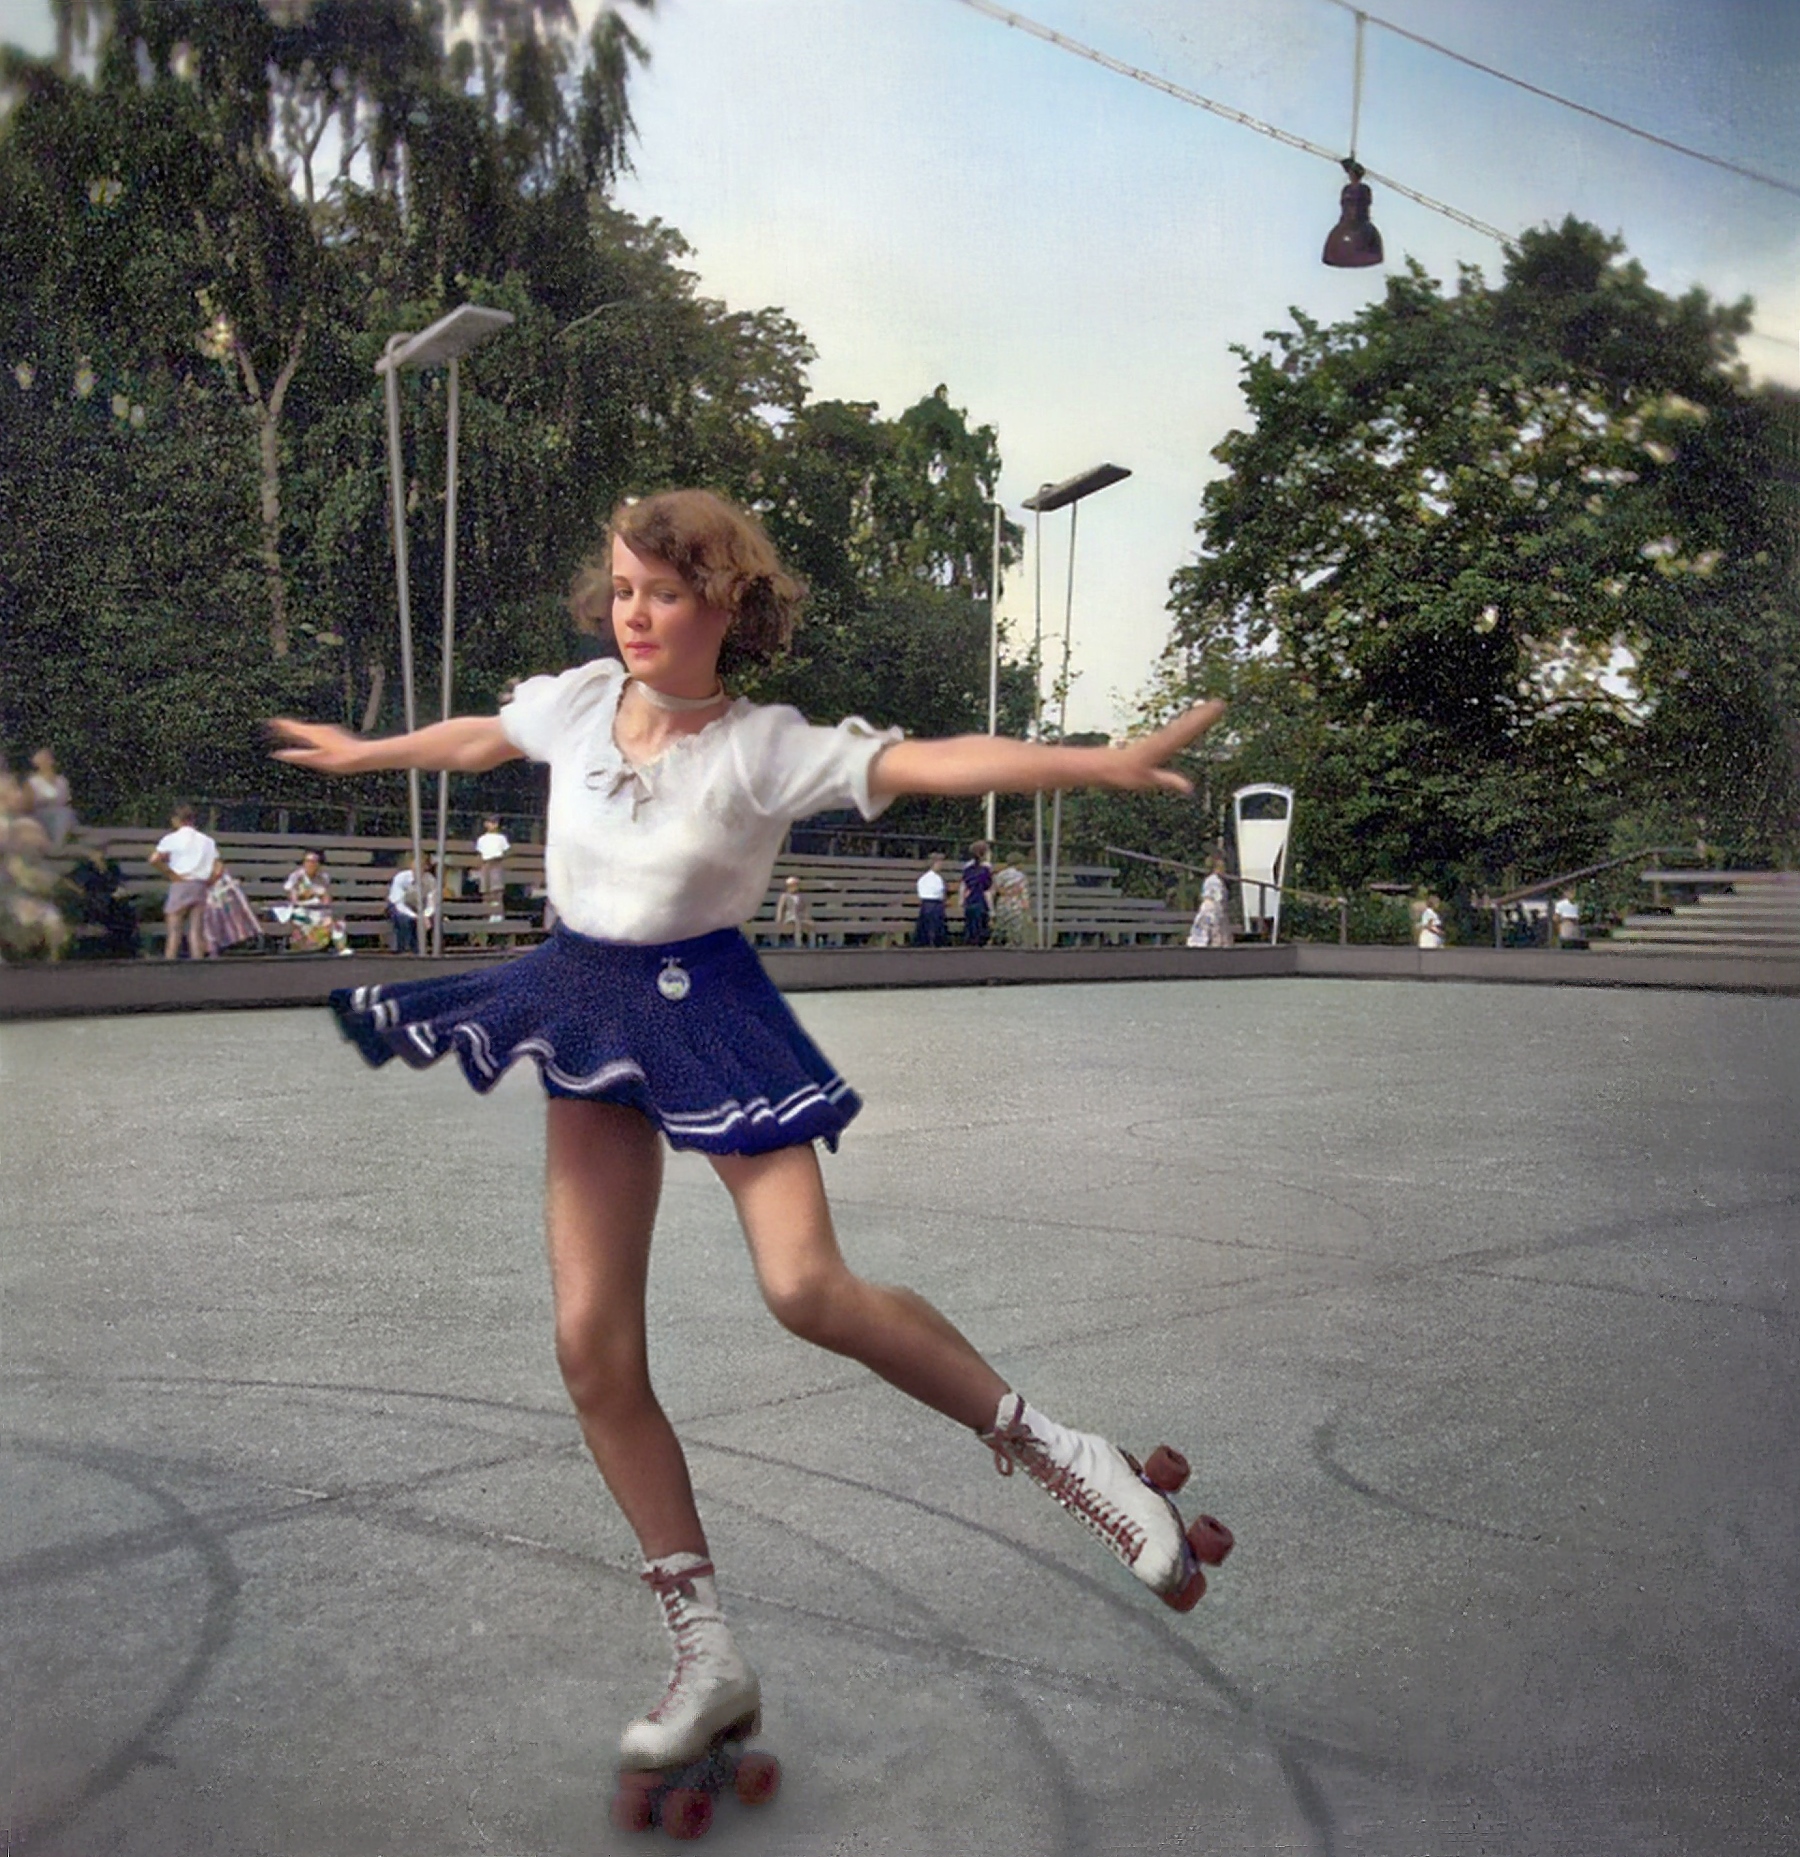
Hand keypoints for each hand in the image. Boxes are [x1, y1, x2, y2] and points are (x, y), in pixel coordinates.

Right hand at [268, 718, 373, 773]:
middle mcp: (320, 729)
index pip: (293, 727)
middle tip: (276, 725)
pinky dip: (307, 732)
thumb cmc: (341, 760)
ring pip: (309, 728)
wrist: (364, 755)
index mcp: (314, 734)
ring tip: (289, 730)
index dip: (281, 725)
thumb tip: (279, 755)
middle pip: (300, 726)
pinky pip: (316, 731)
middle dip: (288, 726)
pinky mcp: (335, 734)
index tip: (271, 722)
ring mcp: (328, 731)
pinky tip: (310, 737)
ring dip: (298, 729)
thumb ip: (298, 756)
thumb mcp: (317, 760)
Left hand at [1097, 699, 1226, 793]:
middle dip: (1203, 713)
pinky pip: (1177, 728)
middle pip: (1187, 723)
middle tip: (1219, 703)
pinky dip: (1188, 721)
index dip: (1202, 720)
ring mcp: (1160, 737)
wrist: (1106, 764)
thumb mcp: (1148, 780)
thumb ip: (1169, 781)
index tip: (1215, 709)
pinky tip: (1194, 718)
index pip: (1186, 730)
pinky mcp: (1159, 739)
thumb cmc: (1124, 773)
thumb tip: (1189, 787)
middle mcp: (1162, 738)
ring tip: (1213, 706)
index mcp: (1162, 746)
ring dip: (1197, 714)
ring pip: (1182, 723)